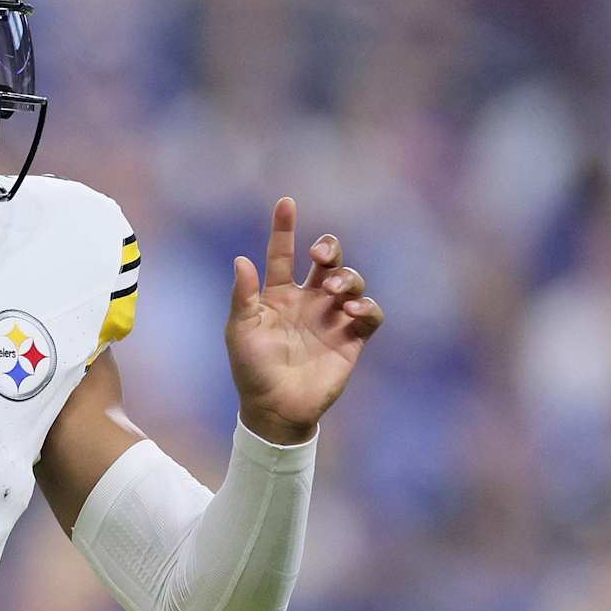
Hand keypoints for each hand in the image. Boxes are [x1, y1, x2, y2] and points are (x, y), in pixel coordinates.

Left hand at [226, 197, 384, 444]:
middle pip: (327, 260)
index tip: (286, 202)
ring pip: (350, 281)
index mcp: (277, 295)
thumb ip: (243, 296)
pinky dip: (366, 307)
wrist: (275, 407)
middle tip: (321, 255)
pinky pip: (370, 314)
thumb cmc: (251, 369)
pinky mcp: (352, 339)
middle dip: (329, 248)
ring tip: (334, 291)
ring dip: (346, 277)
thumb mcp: (241, 330)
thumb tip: (241, 259)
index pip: (282, 254)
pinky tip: (352, 311)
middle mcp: (307, 301)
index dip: (284, 229)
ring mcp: (331, 318)